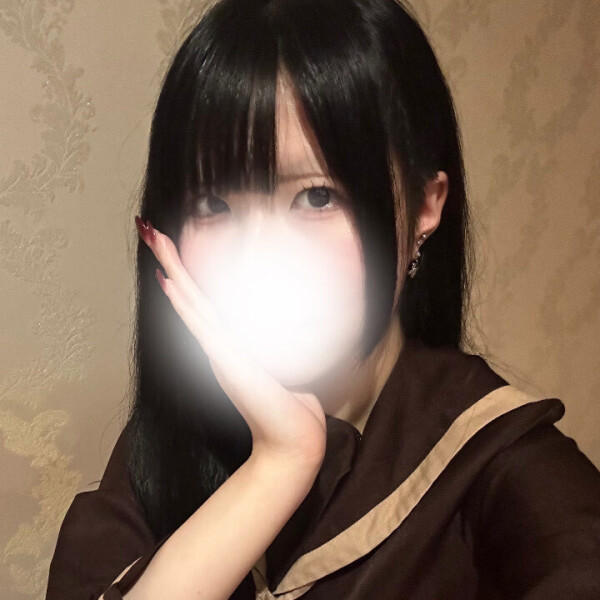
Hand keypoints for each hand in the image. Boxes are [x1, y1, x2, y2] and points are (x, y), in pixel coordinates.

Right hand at [135, 216, 326, 467]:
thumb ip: (274, 349)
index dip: (183, 274)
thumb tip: (286, 331)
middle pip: (188, 295)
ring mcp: (219, 354)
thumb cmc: (288, 408)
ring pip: (190, 305)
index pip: (201, 301)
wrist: (292, 441)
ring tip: (155, 242)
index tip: (169, 247)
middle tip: (148, 228)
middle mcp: (217, 346)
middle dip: (170, 260)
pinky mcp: (229, 364)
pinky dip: (184, 307)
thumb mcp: (280, 367)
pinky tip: (169, 284)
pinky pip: (202, 329)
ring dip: (173, 271)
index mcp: (227, 344)